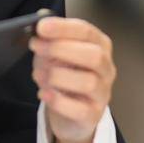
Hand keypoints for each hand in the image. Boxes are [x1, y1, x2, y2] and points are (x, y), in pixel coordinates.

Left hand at [30, 17, 115, 142]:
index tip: (41, 27)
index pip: (87, 32)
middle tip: (37, 47)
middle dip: (61, 49)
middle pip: (94, 55)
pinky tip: (44, 93)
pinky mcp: (93, 115)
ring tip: (39, 74)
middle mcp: (106, 69)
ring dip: (57, 75)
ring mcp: (102, 94)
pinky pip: (79, 109)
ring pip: (88, 82)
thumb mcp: (55, 55)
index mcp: (99, 47)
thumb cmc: (64, 77)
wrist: (69, 114)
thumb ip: (49, 40)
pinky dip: (58, 100)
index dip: (63, 28)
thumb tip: (40, 26)